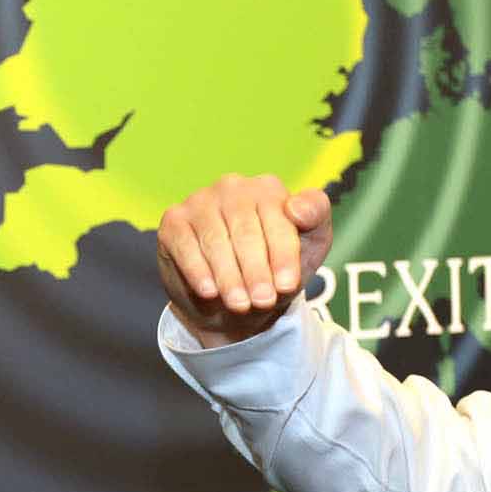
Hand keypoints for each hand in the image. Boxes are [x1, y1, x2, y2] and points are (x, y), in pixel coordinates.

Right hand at [156, 175, 333, 347]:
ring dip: (229, 276)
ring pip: (215, 240)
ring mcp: (200, 201)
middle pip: (245, 231)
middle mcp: (232, 187)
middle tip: (262, 301)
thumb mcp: (309, 245)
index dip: (283, 255)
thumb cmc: (275, 267)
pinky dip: (198, 270)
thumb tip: (295, 207)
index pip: (277, 220)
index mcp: (268, 189)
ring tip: (239, 304)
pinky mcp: (174, 220)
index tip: (287, 285)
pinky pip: (185, 245)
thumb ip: (316, 216)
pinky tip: (209, 291)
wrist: (236, 302)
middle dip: (256, 270)